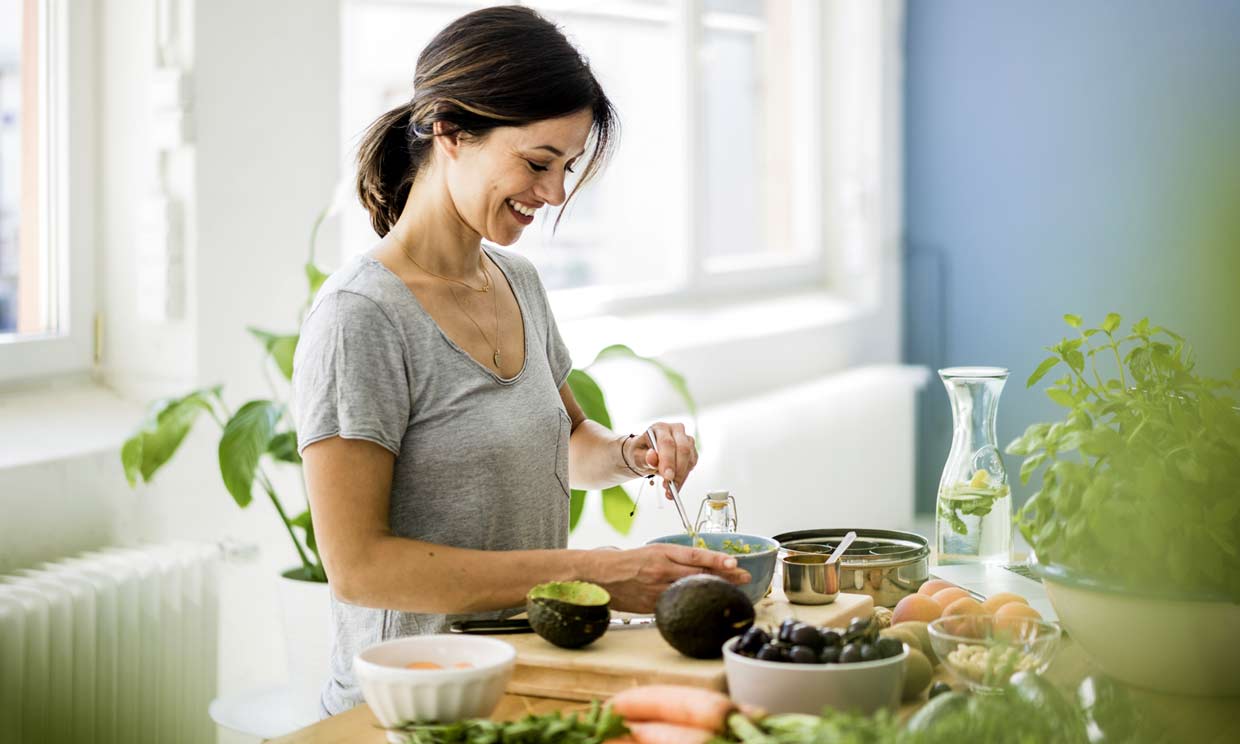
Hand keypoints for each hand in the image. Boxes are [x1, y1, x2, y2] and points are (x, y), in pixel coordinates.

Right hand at [591, 543, 749, 613]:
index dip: (716, 559)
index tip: (735, 562)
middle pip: (699, 574)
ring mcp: (657, 590)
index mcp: (662, 552)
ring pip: (691, 590)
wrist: (601, 575)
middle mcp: (661, 570)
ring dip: (713, 590)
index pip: (695, 555)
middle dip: (725, 576)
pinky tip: (706, 605)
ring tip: (733, 590)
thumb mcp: (653, 551)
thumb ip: (677, 558)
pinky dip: (693, 603)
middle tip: (744, 576)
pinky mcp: (652, 605)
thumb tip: (705, 564)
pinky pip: (676, 604)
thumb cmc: (628, 561)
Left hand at [625, 422, 697, 499]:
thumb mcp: (636, 456)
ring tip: (669, 489)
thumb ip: (644, 457)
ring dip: (681, 476)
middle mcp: (676, 430)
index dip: (668, 460)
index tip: (668, 476)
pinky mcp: (691, 451)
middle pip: (683, 449)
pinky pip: (692, 465)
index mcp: (660, 428)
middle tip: (671, 486)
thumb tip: (652, 458)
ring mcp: (686, 440)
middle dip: (678, 470)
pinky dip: (684, 477)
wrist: (645, 454)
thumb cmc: (640, 452)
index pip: (667, 443)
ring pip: (690, 458)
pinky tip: (674, 485)